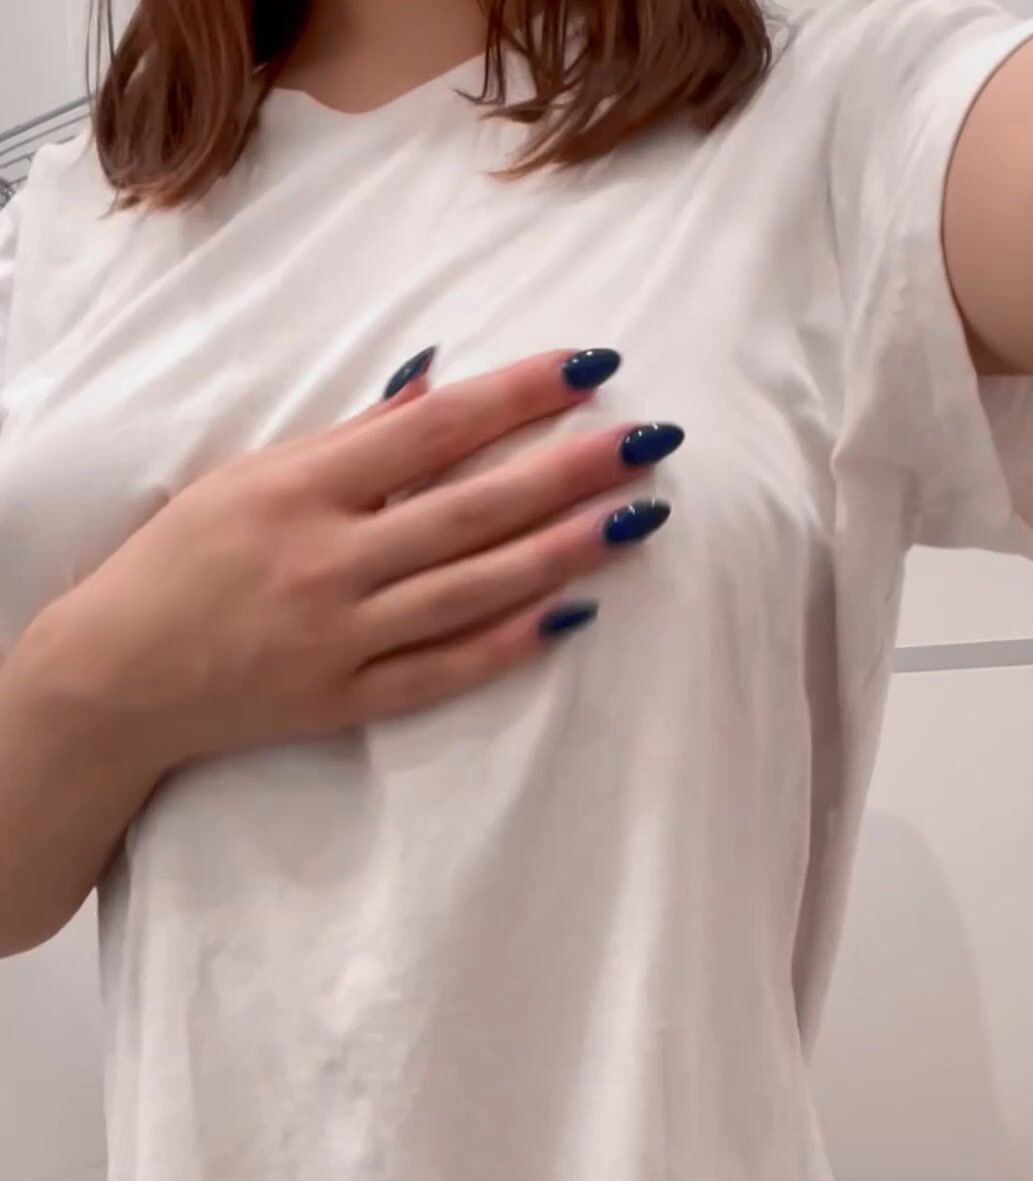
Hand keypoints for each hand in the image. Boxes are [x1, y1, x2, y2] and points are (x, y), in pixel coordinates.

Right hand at [60, 346, 681, 770]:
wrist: (117, 678)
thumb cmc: (180, 561)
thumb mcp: (249, 477)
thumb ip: (349, 441)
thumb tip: (440, 383)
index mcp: (299, 488)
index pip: (434, 429)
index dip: (519, 394)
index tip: (593, 365)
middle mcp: (327, 561)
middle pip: (473, 508)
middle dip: (571, 469)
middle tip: (653, 439)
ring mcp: (341, 638)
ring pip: (475, 589)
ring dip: (565, 552)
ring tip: (638, 517)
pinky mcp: (347, 701)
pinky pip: (445, 670)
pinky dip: (509, 643)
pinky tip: (576, 614)